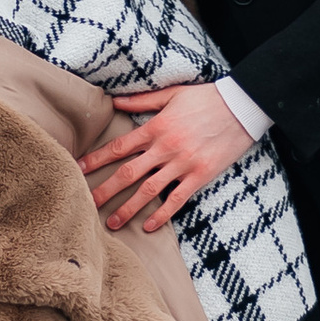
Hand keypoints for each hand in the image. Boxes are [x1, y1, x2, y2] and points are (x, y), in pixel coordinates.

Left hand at [83, 81, 253, 232]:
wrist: (242, 107)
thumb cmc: (207, 98)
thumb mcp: (172, 94)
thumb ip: (142, 101)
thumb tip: (114, 101)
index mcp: (156, 127)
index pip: (119, 147)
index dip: (96, 160)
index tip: (78, 170)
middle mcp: (165, 148)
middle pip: (128, 173)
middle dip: (105, 190)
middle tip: (86, 204)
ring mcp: (183, 164)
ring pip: (148, 190)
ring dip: (128, 208)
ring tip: (112, 223)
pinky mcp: (200, 176)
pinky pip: (177, 199)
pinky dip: (162, 214)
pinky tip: (148, 226)